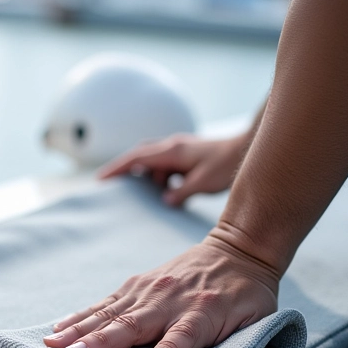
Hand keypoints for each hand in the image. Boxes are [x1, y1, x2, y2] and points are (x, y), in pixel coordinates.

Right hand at [43, 235, 279, 347]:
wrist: (239, 248)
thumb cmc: (246, 295)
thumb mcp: (253, 321)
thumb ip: (230, 344)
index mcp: (204, 312)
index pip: (181, 338)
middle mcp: (171, 299)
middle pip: (133, 325)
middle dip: (102, 343)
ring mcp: (149, 289)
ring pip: (111, 313)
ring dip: (81, 330)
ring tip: (55, 345)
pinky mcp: (136, 284)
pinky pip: (105, 302)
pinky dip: (81, 316)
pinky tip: (60, 328)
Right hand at [98, 133, 248, 206]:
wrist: (247, 148)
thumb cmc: (226, 164)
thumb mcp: (202, 183)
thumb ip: (180, 193)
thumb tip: (165, 200)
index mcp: (172, 151)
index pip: (137, 158)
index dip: (117, 168)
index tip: (101, 179)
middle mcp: (173, 147)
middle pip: (141, 156)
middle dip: (126, 169)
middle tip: (113, 185)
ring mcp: (180, 150)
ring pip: (155, 163)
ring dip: (152, 178)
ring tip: (158, 196)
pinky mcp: (187, 156)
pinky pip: (167, 167)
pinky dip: (164, 179)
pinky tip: (172, 192)